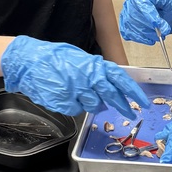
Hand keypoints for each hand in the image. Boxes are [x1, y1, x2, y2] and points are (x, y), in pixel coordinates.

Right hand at [1, 36, 148, 118]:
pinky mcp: (65, 102)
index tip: (142, 102)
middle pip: (111, 96)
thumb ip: (95, 71)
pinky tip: (65, 95)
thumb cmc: (54, 58)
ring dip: (91, 103)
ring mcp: (77, 91)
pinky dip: (74, 105)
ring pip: (93, 105)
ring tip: (80, 93)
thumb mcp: (79, 58)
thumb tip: (108, 84)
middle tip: (130, 114)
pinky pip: (76, 109)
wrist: (29, 61)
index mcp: (94, 65)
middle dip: (122, 106)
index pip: (120, 79)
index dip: (133, 92)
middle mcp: (88, 78)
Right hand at [119, 0, 171, 44]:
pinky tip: (149, 39)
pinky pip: (128, 33)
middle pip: (134, 16)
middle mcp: (129, 1)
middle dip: (149, 27)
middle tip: (163, 32)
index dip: (148, 14)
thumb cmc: (166, 3)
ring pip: (131, 26)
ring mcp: (126, 13)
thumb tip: (155, 9)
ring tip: (159, 36)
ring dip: (146, 34)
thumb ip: (162, 1)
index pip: (140, 3)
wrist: (165, 10)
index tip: (158, 24)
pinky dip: (139, 38)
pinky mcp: (125, 25)